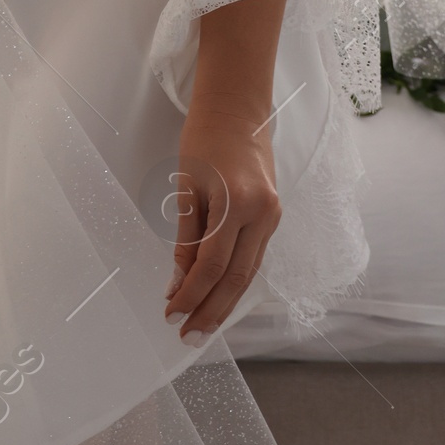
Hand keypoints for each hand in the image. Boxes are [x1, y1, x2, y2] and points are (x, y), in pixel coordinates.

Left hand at [162, 107, 280, 343]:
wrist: (237, 108)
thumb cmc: (204, 139)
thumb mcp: (187, 187)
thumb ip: (186, 239)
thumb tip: (177, 283)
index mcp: (236, 203)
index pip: (211, 266)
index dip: (191, 295)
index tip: (171, 313)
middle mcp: (262, 214)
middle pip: (236, 279)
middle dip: (212, 312)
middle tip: (188, 337)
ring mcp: (272, 216)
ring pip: (249, 273)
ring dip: (225, 303)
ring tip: (203, 326)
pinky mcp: (273, 215)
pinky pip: (254, 257)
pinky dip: (236, 280)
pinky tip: (221, 296)